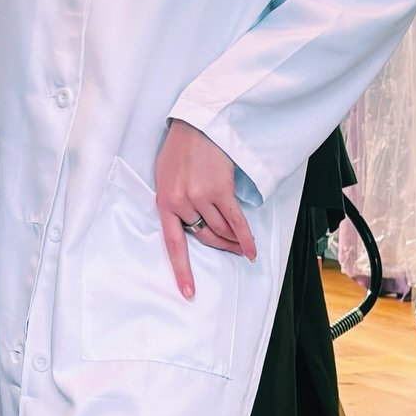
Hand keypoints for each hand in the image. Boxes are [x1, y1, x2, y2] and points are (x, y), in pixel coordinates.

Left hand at [155, 119, 255, 299]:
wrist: (198, 123)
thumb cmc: (181, 148)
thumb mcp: (166, 176)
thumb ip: (174, 201)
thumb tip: (189, 223)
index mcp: (164, 202)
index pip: (173, 244)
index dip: (182, 270)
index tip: (188, 292)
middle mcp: (181, 203)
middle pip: (204, 237)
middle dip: (220, 247)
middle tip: (232, 253)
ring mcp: (200, 197)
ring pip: (220, 230)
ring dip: (233, 241)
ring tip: (242, 248)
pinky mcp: (220, 191)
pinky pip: (235, 222)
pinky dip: (245, 238)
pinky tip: (251, 251)